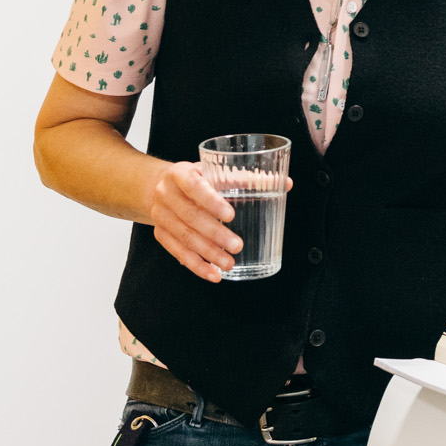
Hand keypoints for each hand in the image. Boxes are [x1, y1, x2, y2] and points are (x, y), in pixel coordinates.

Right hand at [145, 161, 262, 282]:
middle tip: (237, 246)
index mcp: (180, 173)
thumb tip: (285, 183)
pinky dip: (196, 265)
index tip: (231, 215)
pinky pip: (177, 252)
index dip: (211, 201)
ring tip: (228, 264)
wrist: (161, 186)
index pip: (194, 186)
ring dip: (207, 254)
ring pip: (184, 237)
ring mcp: (160, 215)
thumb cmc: (198, 178)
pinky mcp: (160, 234)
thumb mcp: (216, 171)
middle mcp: (166, 194)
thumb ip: (247, 178)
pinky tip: (212, 274)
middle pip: (190, 217)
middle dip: (214, 234)